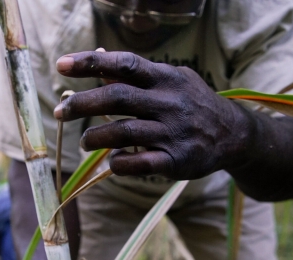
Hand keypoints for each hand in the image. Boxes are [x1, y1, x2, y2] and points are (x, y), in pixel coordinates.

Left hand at [53, 51, 254, 179]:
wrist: (233, 135)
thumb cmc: (192, 104)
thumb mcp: (171, 81)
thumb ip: (137, 75)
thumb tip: (98, 63)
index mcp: (165, 78)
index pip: (125, 64)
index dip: (90, 63)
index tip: (61, 65)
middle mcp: (169, 102)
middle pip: (117, 97)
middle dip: (82, 104)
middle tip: (59, 111)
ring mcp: (173, 133)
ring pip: (124, 132)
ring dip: (95, 137)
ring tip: (84, 142)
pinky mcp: (176, 161)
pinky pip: (139, 164)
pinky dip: (119, 163)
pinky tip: (112, 161)